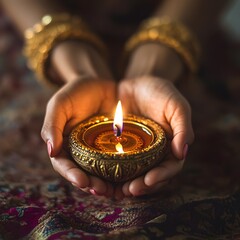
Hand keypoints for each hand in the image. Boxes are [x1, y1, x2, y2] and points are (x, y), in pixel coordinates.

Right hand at [41, 41, 116, 196]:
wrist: (100, 85)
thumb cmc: (77, 93)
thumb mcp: (60, 104)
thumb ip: (52, 125)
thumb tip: (50, 151)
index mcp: (64, 144)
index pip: (64, 164)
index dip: (71, 175)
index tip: (82, 181)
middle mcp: (80, 151)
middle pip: (83, 173)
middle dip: (91, 184)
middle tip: (101, 190)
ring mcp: (98, 150)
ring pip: (100, 172)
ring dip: (106, 184)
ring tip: (115, 191)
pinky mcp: (115, 147)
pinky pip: (117, 162)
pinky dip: (121, 172)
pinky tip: (129, 178)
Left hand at [119, 44, 193, 196]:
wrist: (134, 84)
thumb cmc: (159, 92)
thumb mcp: (176, 105)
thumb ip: (183, 127)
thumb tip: (182, 153)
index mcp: (169, 146)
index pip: (169, 167)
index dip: (161, 176)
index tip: (149, 180)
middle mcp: (153, 153)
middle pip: (150, 175)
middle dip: (142, 185)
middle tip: (129, 190)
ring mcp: (135, 152)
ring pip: (132, 174)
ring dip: (125, 184)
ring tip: (115, 191)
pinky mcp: (118, 148)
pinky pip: (115, 163)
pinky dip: (111, 173)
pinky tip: (102, 178)